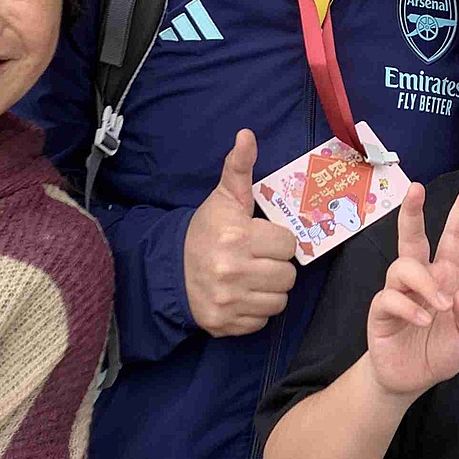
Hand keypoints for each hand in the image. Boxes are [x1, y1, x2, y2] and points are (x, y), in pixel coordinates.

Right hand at [184, 130, 299, 335]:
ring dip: (270, 289)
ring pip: (280, 300)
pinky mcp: (226, 324)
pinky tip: (242, 295)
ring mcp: (229, 301)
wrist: (170, 269)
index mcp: (238, 237)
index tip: (262, 238)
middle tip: (258, 258)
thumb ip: (239, 167)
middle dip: (277, 266)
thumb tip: (247, 134)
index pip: (288, 244)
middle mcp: (234, 271)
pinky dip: (256, 310)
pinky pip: (262, 321)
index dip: (278, 240)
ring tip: (252, 277)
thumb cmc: (205, 231)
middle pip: (288, 275)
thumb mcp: (223, 198)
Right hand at [367, 181, 458, 397]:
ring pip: (403, 266)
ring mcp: (398, 292)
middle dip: (413, 211)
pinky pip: (390, 297)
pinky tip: (423, 320)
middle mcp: (420, 279)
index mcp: (445, 277)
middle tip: (416, 188)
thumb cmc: (440, 351)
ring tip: (440, 306)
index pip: (454, 240)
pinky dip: (410, 307)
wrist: (411, 380)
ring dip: (425, 283)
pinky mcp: (381, 311)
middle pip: (412, 237)